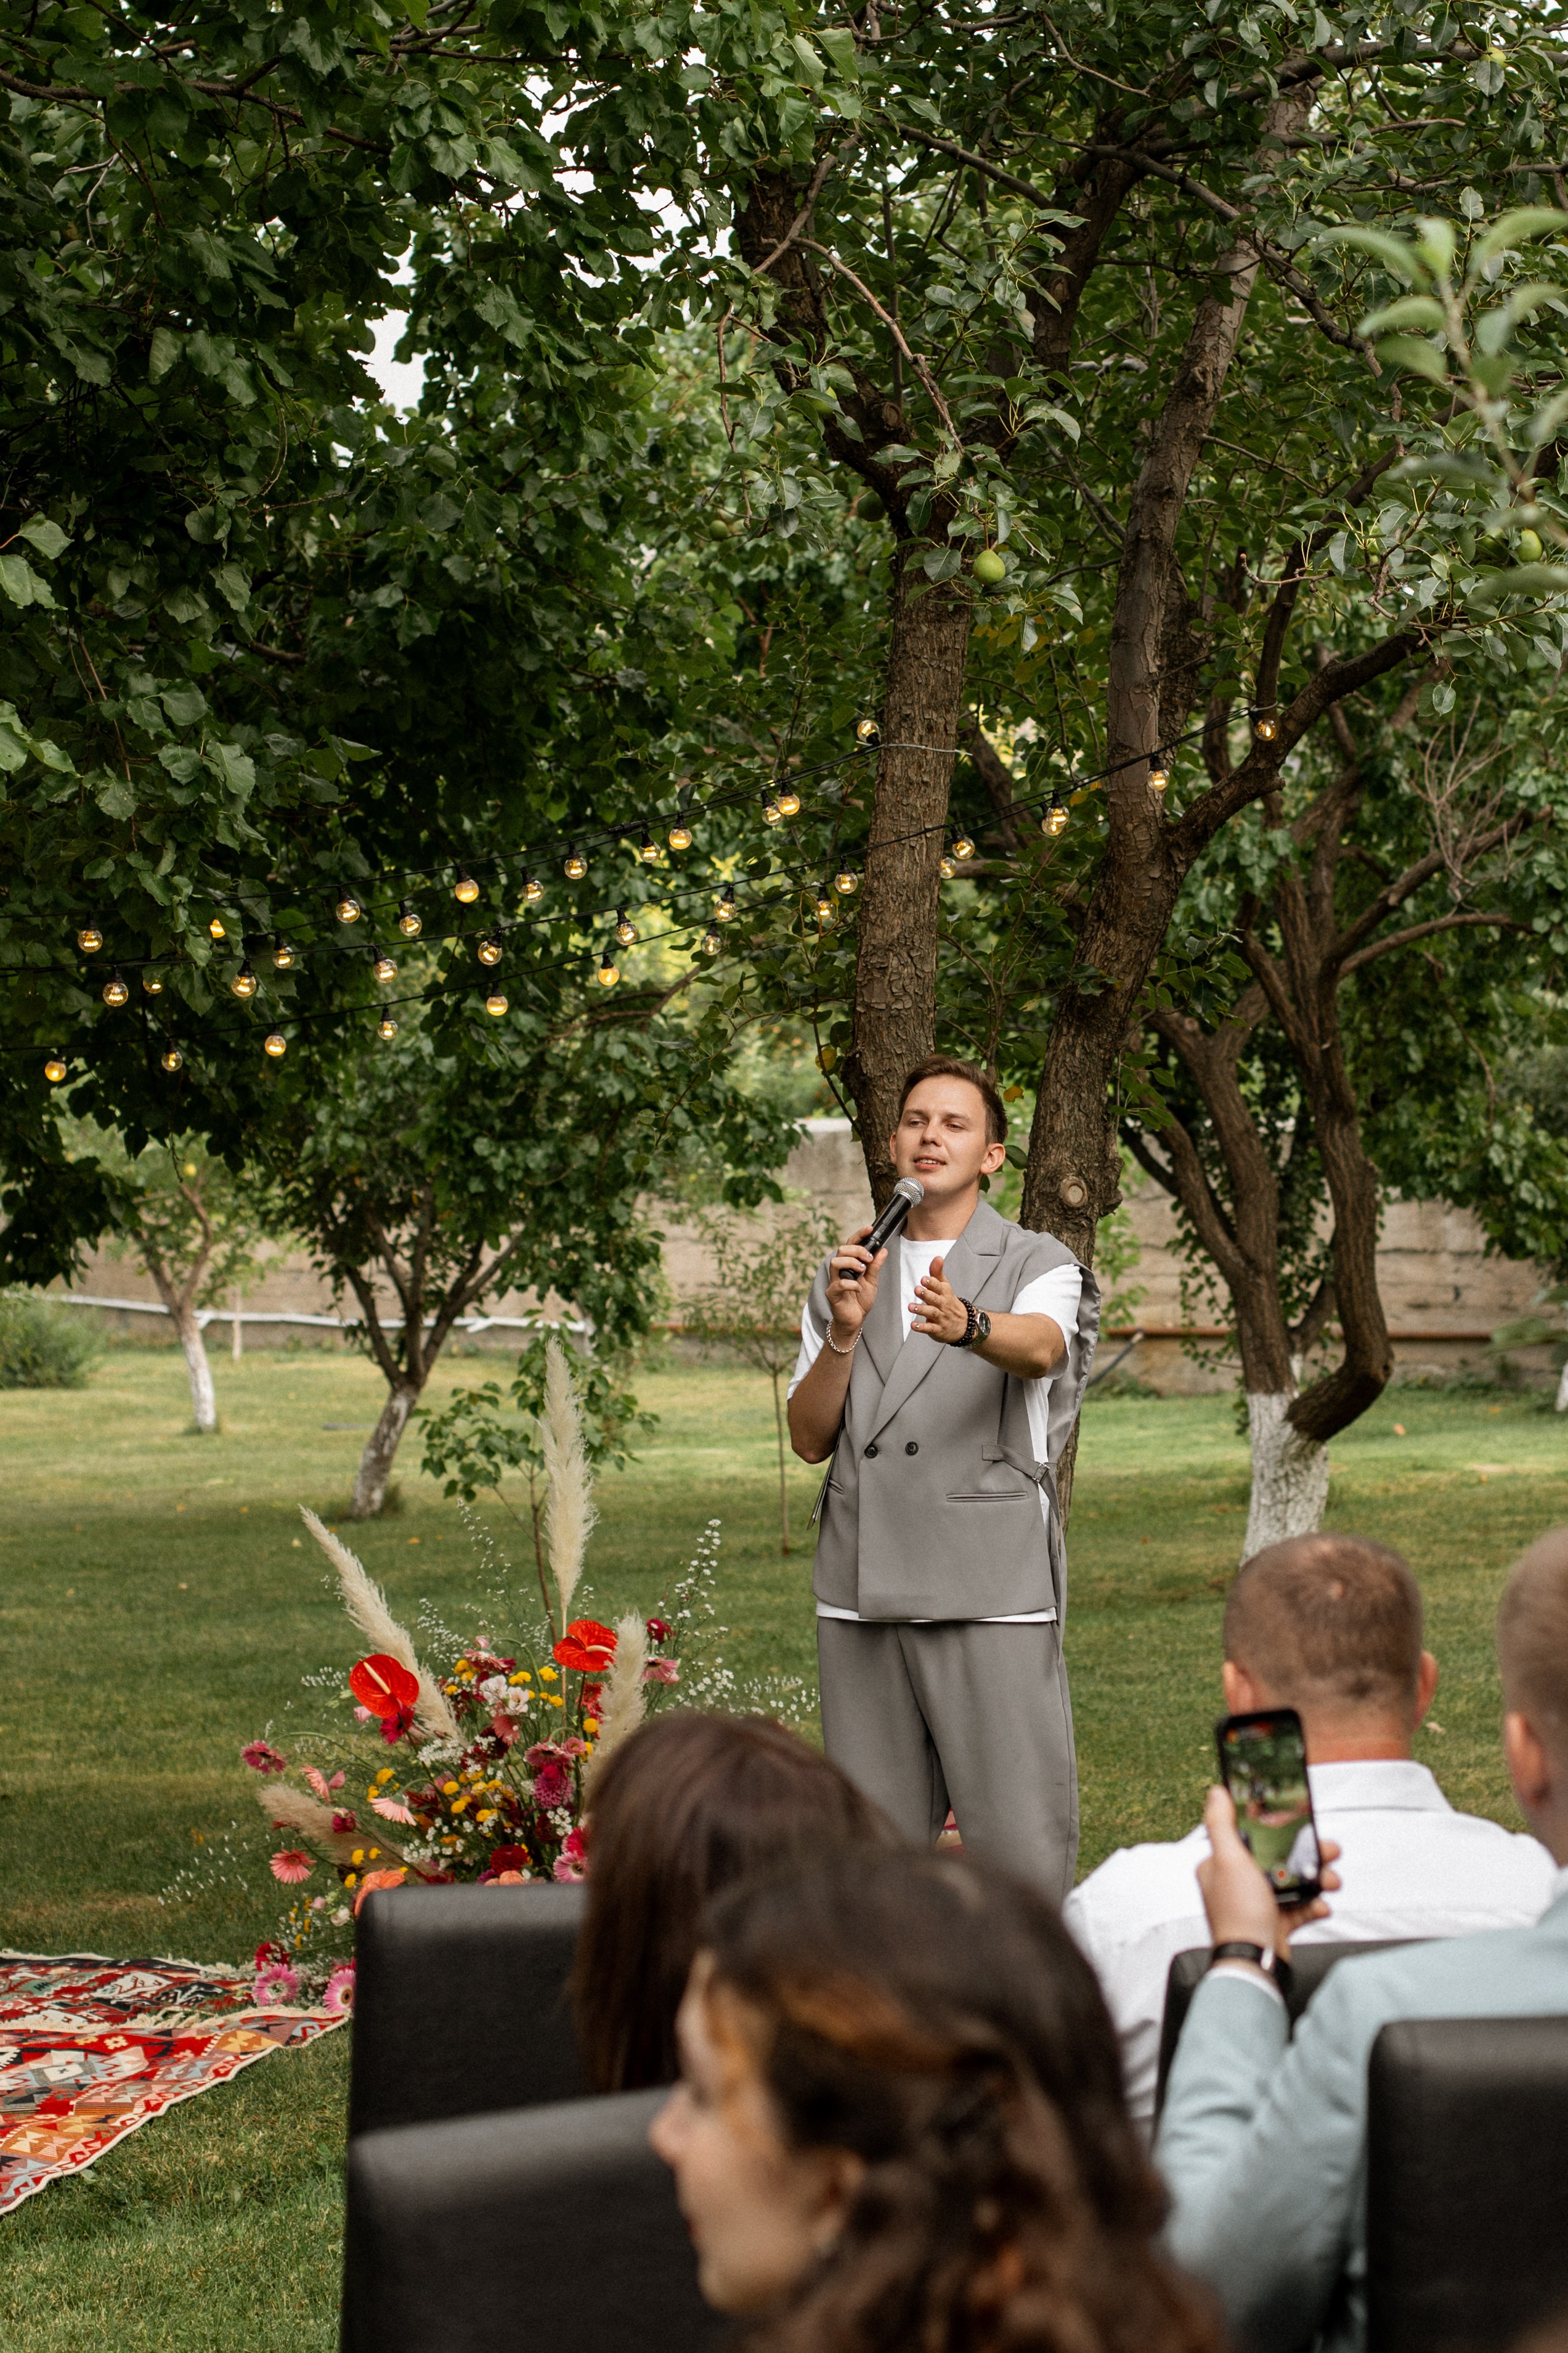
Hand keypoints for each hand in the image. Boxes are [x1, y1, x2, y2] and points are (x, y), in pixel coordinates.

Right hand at [825, 1227, 886, 1340]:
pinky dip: (851, 1284)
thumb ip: (876, 1266)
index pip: (850, 1244)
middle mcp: (839, 1270)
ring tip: (862, 1271)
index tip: (870, 1229)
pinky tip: (859, 1288)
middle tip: (869, 1259)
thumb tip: (883, 1250)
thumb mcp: (872, 1281)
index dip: (859, 1235)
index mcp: (848, 1265)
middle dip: (857, 1250)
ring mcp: (834, 1281)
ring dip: (851, 1263)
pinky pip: (838, 1284)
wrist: (855, 1320)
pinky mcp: (832, 1294)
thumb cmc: (861, 1300)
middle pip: (841, 1250)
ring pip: (835, 1262)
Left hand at [910, 1255, 968, 1343]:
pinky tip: (913, 1325)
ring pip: (932, 1313)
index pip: (939, 1286)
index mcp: (944, 1293)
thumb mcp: (945, 1286)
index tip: (924, 1279)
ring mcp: (941, 1317)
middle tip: (917, 1290)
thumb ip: (937, 1273)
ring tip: (911, 1307)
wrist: (964, 1324)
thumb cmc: (949, 1303)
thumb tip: (937, 1257)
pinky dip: (922, 1327)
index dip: (931, 1283)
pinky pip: (930, 1328)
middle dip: (926, 1294)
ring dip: (921, 1309)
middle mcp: (943, 1304)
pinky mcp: (938, 1329)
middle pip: (935, 1299)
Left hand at [1195, 1786, 1340, 1965]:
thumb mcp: (1229, 1860)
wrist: (1254, 1963)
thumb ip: (1222, 1825)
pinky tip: (1322, 1906)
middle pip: (1278, 1857)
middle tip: (1330, 1851)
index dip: (1276, 1827)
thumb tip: (1217, 1792)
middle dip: (1307, 1854)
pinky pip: (1299, 1909)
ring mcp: (1258, 1904)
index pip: (1250, 1835)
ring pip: (1293, 1882)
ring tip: (1332, 1881)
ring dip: (1317, 1880)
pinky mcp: (1275, 1923)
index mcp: (1221, 1865)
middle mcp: (1238, 1883)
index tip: (1299, 1820)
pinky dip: (1313, 1906)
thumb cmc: (1238, 1913)